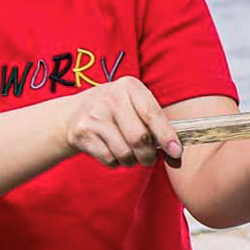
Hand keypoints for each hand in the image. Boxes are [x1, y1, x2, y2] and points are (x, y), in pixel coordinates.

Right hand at [63, 77, 183, 168]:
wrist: (73, 113)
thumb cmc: (115, 112)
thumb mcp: (134, 105)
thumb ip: (156, 124)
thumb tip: (176, 153)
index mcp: (130, 86)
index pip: (152, 114)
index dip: (166, 135)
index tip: (176, 152)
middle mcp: (111, 97)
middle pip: (139, 137)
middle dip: (148, 155)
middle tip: (149, 158)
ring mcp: (95, 114)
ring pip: (125, 152)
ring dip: (132, 161)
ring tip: (129, 154)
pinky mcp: (83, 132)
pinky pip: (109, 158)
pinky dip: (116, 162)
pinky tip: (112, 152)